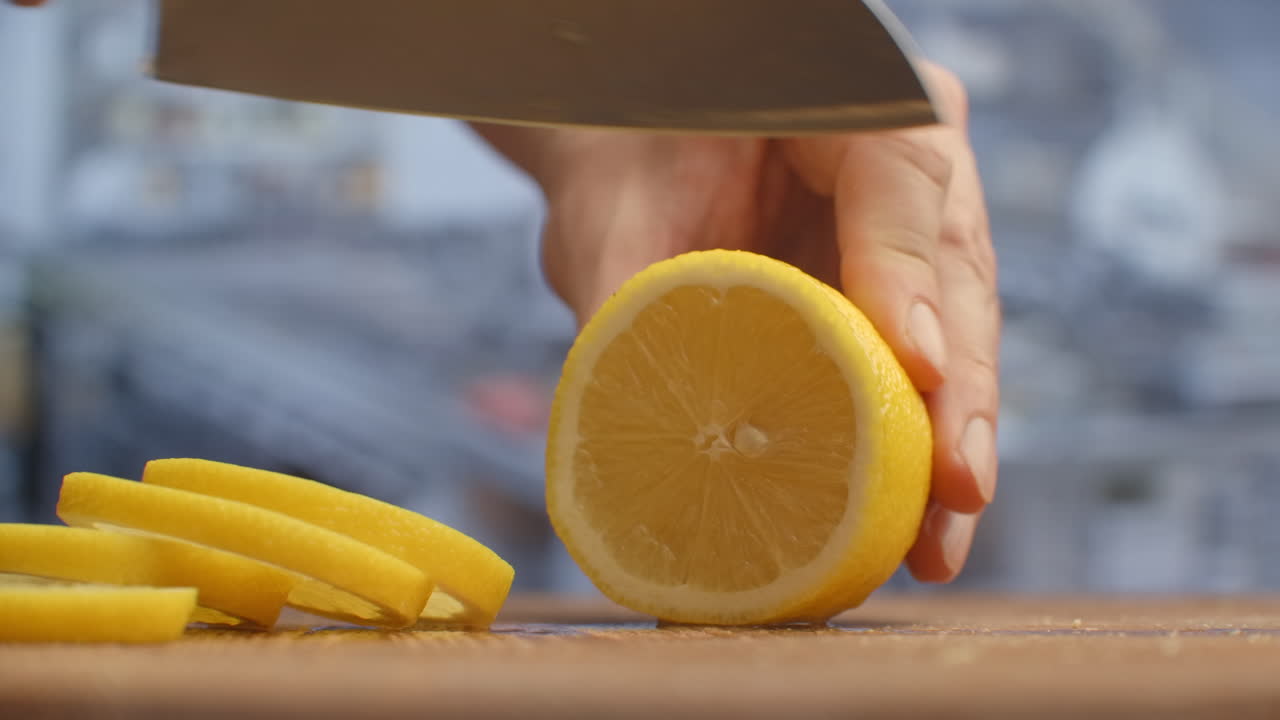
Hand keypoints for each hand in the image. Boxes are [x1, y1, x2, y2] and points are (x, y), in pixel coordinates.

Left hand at [475, 60, 998, 582]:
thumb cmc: (618, 160)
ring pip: (958, 333)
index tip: (916, 367)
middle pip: (958, 274)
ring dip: (951, 443)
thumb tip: (638, 414)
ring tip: (937, 540)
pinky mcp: (891, 297)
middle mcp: (899, 163)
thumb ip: (629, 283)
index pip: (899, 179)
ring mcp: (907, 232)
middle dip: (958, 394)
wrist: (621, 150)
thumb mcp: (613, 207)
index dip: (908, 277)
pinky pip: (918, 370)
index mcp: (845, 101)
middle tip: (956, 487)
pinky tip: (909, 525)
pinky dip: (912, 448)